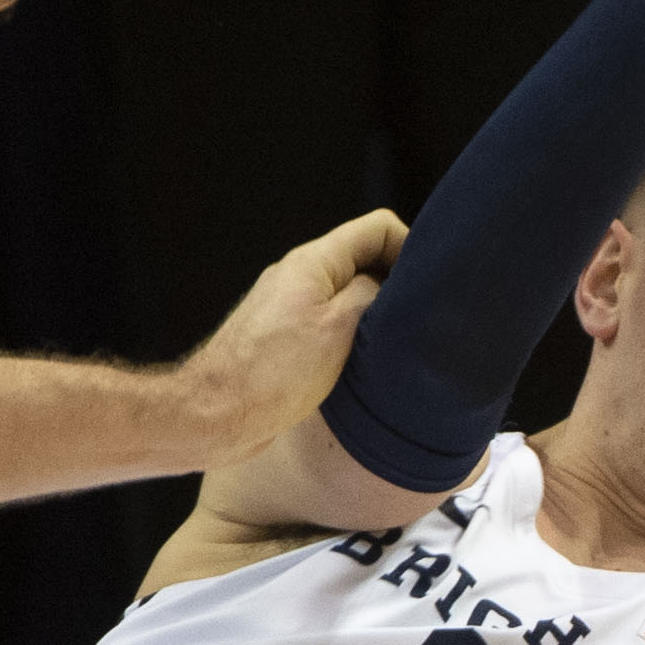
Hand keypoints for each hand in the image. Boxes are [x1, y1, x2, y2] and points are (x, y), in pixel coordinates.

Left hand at [173, 210, 406, 466]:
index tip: (426, 287)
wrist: (217, 415)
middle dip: (395, 285)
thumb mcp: (339, 327)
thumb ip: (372, 294)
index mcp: (313, 262)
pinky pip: (331, 326)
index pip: (377, 228)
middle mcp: (300, 277)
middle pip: (364, 261)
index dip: (410, 248)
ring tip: (392, 348)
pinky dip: (352, 339)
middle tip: (415, 323)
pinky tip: (363, 366)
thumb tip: (391, 285)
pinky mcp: (285, 340)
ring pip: (349, 297)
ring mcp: (290, 308)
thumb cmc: (274, 372)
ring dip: (374, 317)